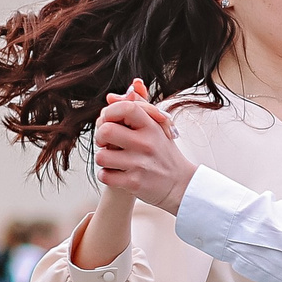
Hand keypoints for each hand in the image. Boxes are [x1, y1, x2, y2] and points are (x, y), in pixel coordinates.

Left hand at [95, 78, 198, 213]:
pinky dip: (107, 176)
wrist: (181, 185)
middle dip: (100, 137)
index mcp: (151, 127)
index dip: (110, 112)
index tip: (109, 121)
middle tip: (107, 142)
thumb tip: (111, 96)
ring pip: (101, 156)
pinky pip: (105, 175)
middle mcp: (146, 144)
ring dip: (103, 159)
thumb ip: (136, 107)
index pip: (126, 108)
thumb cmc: (163, 153)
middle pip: (105, 131)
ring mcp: (140, 164)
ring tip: (114, 160)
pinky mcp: (135, 183)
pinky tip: (117, 174)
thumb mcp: (157, 127)